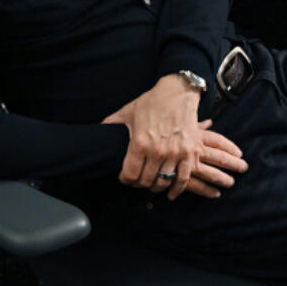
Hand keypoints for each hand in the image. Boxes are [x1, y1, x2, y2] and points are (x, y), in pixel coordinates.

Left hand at [103, 75, 247, 199]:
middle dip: (139, 183)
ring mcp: (175, 152)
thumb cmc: (152, 102)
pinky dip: (177, 189)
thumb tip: (97, 132)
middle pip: (145, 181)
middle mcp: (157, 151)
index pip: (129, 175)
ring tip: (152, 183)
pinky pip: (183, 178)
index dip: (125, 180)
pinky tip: (171, 193)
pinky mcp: (189, 152)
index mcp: (139, 143)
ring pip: (163, 182)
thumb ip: (111, 124)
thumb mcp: (127, 111)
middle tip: (138, 180)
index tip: (125, 178)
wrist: (178, 92)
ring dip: (156, 186)